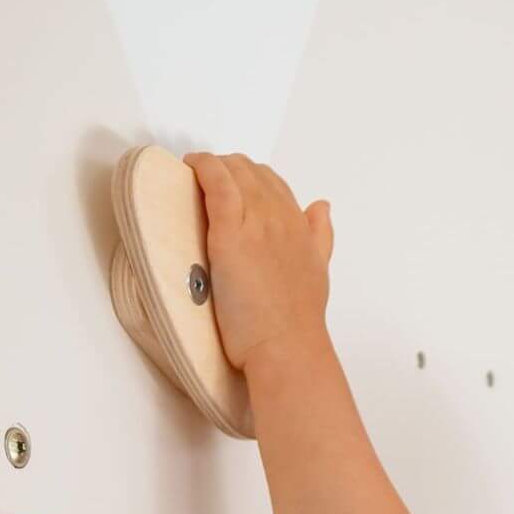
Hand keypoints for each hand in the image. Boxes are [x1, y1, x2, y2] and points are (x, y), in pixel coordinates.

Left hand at [182, 151, 333, 373]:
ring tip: (194, 175)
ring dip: (212, 166)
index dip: (250, 180)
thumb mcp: (318, 271)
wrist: (287, 348)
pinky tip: (191, 167)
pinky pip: (217, 183)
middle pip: (252, 173)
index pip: (274, 185)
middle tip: (207, 181)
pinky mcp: (230, 234)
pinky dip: (203, 167)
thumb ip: (319, 236)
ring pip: (235, 171)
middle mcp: (281, 219)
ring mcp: (256, 224)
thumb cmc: (298, 323)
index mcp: (301, 228)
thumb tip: (322, 207)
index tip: (231, 187)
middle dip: (228, 169)